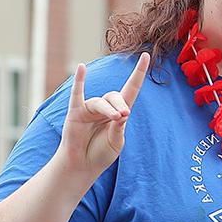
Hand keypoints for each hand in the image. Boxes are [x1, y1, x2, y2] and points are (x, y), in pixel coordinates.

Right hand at [56, 53, 149, 175]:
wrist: (83, 165)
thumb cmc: (101, 153)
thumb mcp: (116, 142)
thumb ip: (119, 127)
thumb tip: (122, 113)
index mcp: (120, 112)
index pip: (132, 88)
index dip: (139, 73)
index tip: (146, 55)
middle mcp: (105, 107)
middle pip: (116, 96)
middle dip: (121, 105)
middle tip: (124, 116)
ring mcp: (89, 109)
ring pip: (101, 102)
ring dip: (109, 109)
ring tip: (117, 118)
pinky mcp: (75, 113)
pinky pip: (77, 94)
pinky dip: (79, 81)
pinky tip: (81, 68)